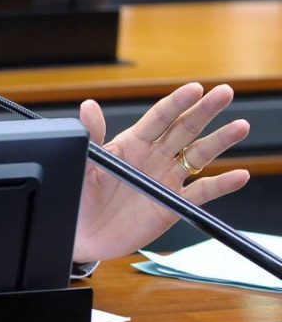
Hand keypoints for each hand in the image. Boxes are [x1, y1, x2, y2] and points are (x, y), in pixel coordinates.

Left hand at [72, 83, 249, 261]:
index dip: (177, 103)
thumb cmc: (80, 193)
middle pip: (184, 129)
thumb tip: (88, 105)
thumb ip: (91, 135)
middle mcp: (154, 157)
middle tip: (225, 92)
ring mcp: (166, 179)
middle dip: (205, 110)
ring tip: (240, 126)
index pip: (159, 117)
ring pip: (198, 155)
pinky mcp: (173, 204)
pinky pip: (201, 192)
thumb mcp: (84, 162)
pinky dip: (221, 185)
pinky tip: (239, 175)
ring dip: (219, 141)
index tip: (195, 88)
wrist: (83, 233)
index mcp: (132, 143)